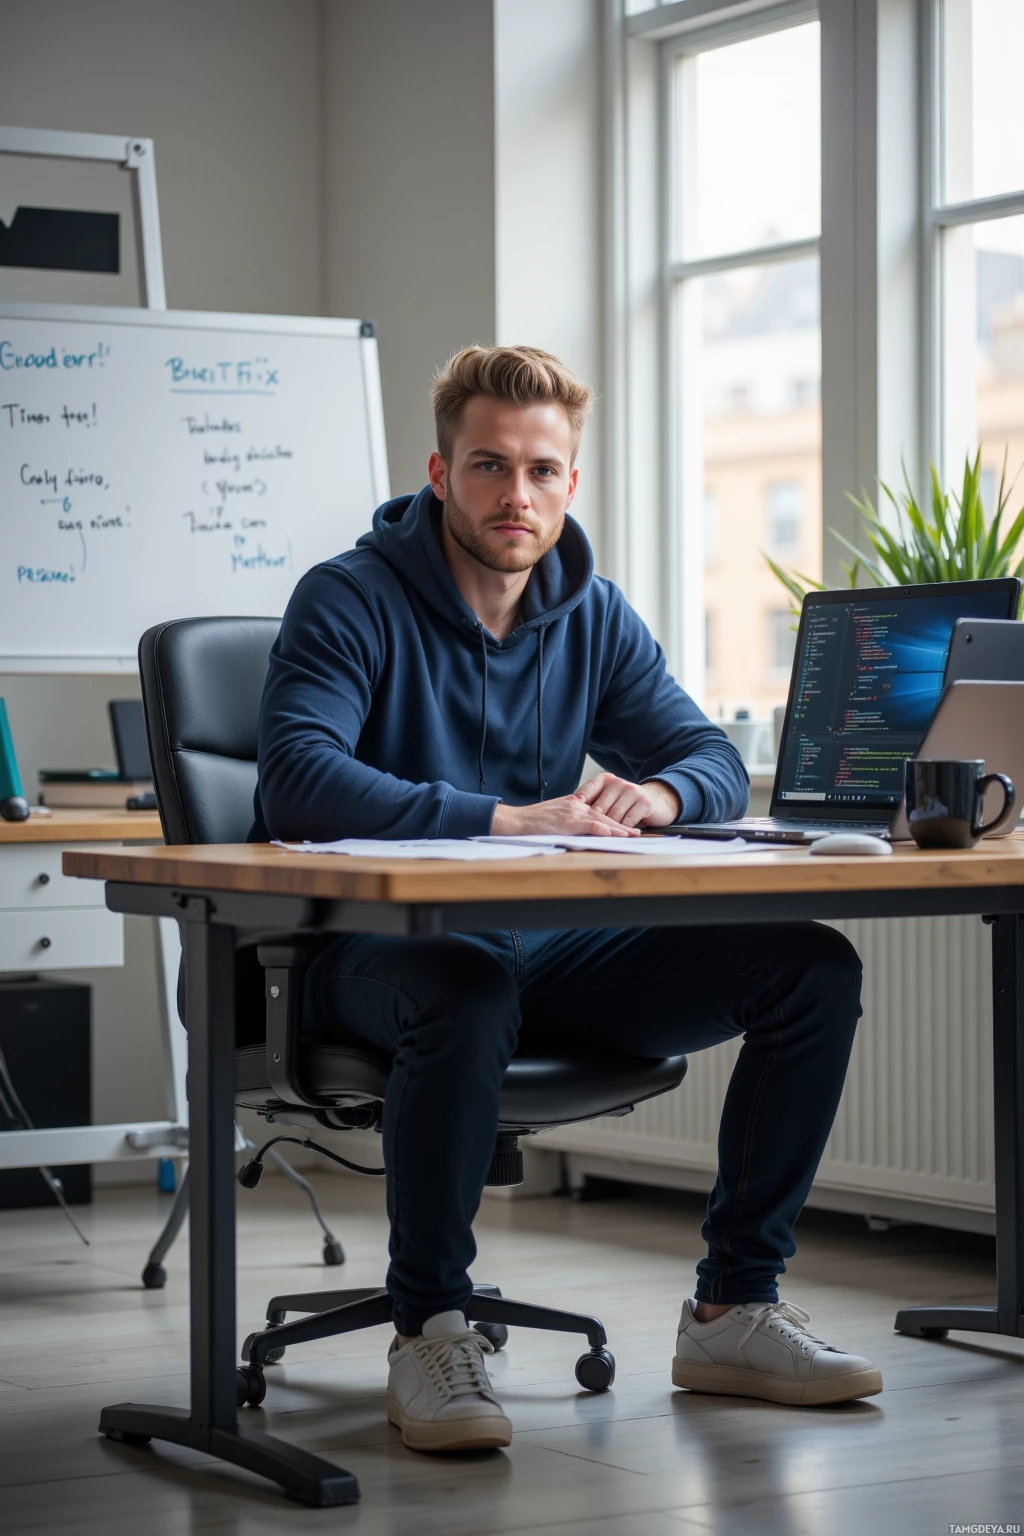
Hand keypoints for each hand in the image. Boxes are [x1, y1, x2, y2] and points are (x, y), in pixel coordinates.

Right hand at [491, 792, 641, 837]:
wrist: (513, 821)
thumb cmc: (529, 823)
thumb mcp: (552, 820)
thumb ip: (567, 823)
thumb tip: (578, 834)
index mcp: (573, 804)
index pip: (598, 811)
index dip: (613, 819)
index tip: (626, 826)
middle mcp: (576, 805)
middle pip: (605, 814)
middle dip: (622, 823)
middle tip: (638, 831)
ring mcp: (573, 812)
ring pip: (602, 819)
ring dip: (619, 828)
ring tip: (633, 834)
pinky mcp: (568, 821)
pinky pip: (592, 825)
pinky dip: (606, 830)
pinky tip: (616, 835)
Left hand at [573, 773, 680, 829]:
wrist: (658, 802)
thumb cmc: (627, 804)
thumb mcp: (610, 798)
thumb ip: (594, 802)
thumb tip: (570, 814)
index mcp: (606, 780)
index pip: (588, 790)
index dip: (578, 803)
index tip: (569, 814)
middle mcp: (618, 783)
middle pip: (599, 807)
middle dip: (594, 822)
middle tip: (584, 833)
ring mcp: (632, 792)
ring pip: (614, 815)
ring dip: (609, 828)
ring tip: (603, 838)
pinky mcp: (644, 803)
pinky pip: (628, 820)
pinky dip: (623, 830)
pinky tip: (620, 835)